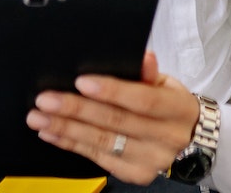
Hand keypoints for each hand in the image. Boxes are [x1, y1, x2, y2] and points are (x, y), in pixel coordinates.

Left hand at [28, 50, 201, 184]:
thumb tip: (143, 57)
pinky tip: (52, 133)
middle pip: (116, 122)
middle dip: (77, 110)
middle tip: (46, 99)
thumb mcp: (168, 83)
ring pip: (103, 143)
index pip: (143, 100)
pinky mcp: (136, 174)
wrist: (191, 140)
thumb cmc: (171, 105)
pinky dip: (72, 144)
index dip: (112, 91)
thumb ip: (149, 73)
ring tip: (39, 117)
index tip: (80, 82)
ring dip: (66, 129)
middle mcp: (166, 138)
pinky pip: (98, 158)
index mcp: (177, 109)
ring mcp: (151, 161)